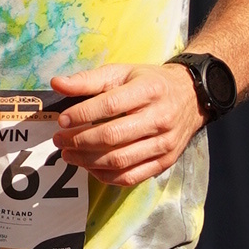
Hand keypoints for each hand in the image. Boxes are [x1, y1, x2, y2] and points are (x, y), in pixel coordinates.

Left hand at [48, 59, 209, 186]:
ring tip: (68, 155)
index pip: (110, 105)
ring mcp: (164, 143)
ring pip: (120, 160)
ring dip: (88, 160)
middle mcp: (160, 118)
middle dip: (79, 140)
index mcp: (149, 90)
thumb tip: (57, 84)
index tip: (62, 120)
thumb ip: (89, 79)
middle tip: (59, 140)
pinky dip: (106, 175)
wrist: (191, 97)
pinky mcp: (165, 161)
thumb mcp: (122, 72)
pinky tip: (90, 167)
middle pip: (113, 136)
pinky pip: (131, 176)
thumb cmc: (150, 83)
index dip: (82, 114)